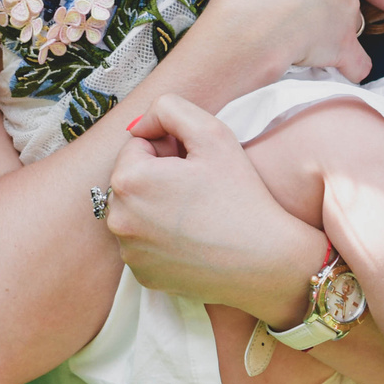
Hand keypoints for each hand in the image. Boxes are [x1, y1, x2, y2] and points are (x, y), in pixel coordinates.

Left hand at [107, 93, 329, 326]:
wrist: (265, 261)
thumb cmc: (240, 195)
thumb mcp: (212, 132)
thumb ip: (169, 108)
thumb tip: (139, 127)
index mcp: (128, 180)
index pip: (137, 146)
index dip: (169, 150)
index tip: (195, 166)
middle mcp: (118, 220)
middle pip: (132, 180)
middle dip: (158, 177)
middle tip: (198, 189)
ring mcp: (129, 252)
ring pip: (137, 212)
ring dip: (157, 207)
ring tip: (197, 214)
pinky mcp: (142, 275)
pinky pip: (145, 244)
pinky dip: (162, 239)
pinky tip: (193, 239)